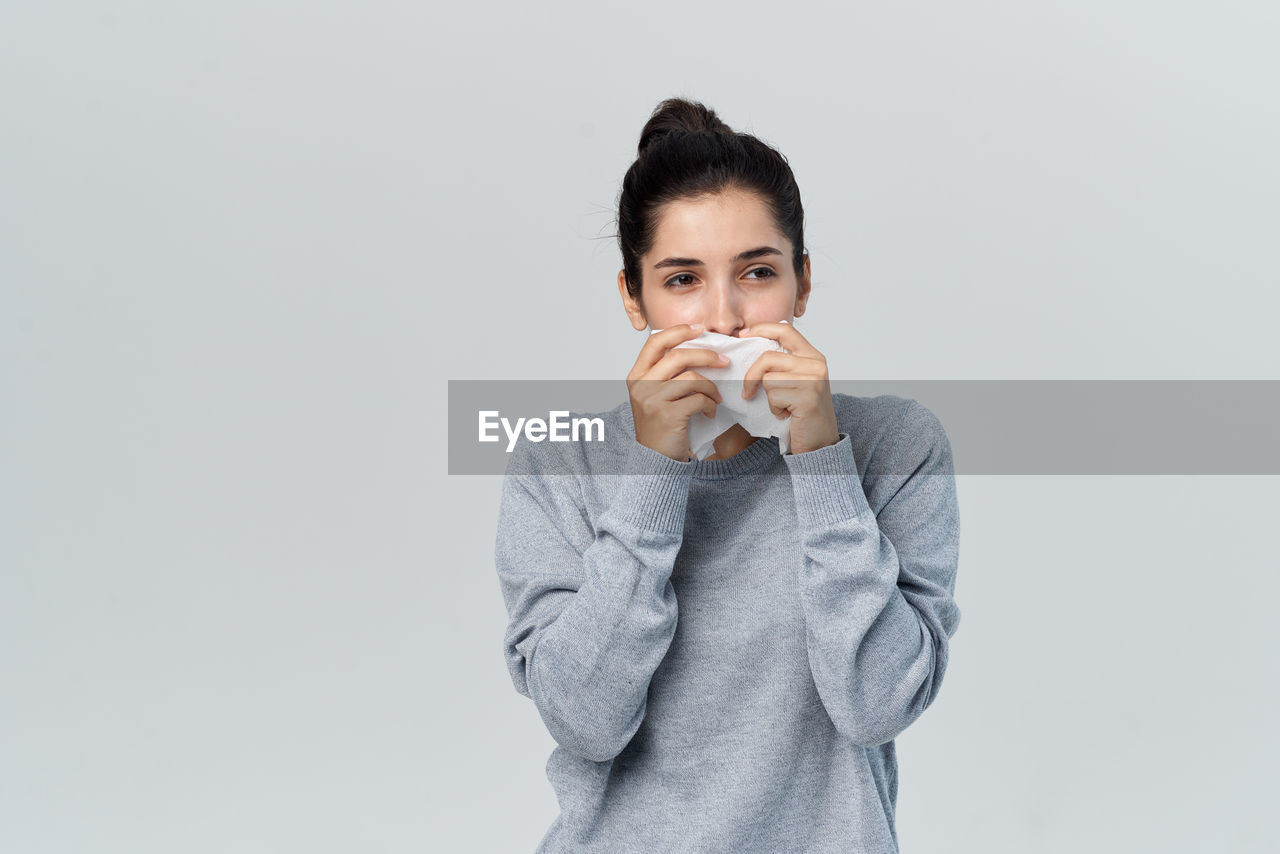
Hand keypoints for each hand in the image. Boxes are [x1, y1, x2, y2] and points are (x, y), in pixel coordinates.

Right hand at [626, 324, 728, 460]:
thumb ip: (667, 373)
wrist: (654, 459)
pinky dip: (709, 404)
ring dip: (711, 387)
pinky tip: (710, 412)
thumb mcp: (655, 394)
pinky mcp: (667, 415)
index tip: (699, 329)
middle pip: (678, 356)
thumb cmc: (660, 424)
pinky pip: (698, 399)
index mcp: (636, 375)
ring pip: (692, 378)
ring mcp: (652, 400)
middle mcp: (641, 385)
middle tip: (724, 361)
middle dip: (706, 355)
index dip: (678, 331)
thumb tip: (699, 348)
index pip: (655, 342)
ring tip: (716, 397)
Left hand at [738, 322, 839, 454]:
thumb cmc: (803, 412)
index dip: (761, 328)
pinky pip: (774, 396)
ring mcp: (814, 381)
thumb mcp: (796, 381)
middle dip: (751, 376)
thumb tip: (751, 341)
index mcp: (813, 356)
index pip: (785, 330)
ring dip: (769, 397)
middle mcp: (816, 364)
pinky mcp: (808, 398)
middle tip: (747, 392)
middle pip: (768, 358)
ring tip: (782, 406)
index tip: (743, 334)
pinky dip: (775, 409)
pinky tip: (787, 414)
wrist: (820, 442)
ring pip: (769, 379)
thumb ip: (783, 363)